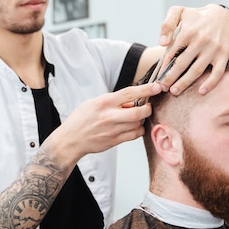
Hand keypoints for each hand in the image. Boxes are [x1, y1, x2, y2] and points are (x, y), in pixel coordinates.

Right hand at [44, 83, 162, 165]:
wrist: (71, 139)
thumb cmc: (81, 119)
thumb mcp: (94, 102)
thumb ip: (113, 101)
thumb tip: (131, 100)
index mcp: (104, 102)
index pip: (130, 93)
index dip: (146, 90)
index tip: (157, 87)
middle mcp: (109, 116)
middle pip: (138, 112)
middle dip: (148, 108)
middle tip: (147, 106)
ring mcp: (113, 130)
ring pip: (138, 124)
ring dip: (141, 120)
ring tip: (135, 117)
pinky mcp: (114, 141)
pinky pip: (134, 135)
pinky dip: (138, 130)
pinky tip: (133, 127)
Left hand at [157, 4, 228, 94]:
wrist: (221, 16)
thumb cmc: (195, 16)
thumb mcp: (178, 12)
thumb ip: (167, 24)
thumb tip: (162, 43)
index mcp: (188, 31)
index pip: (172, 53)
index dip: (164, 66)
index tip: (158, 77)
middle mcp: (201, 40)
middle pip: (182, 64)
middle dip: (170, 78)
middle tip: (163, 88)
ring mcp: (213, 48)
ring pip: (197, 70)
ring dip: (185, 83)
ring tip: (175, 91)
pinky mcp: (224, 54)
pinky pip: (218, 72)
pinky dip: (210, 83)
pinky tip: (201, 91)